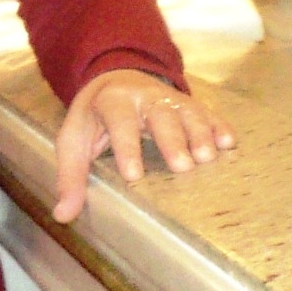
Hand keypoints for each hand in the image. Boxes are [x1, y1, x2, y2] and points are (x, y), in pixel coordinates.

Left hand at [53, 69, 235, 223]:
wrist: (116, 76)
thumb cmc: (95, 117)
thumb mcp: (74, 139)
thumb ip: (70, 175)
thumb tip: (63, 215)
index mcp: (112, 101)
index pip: (119, 121)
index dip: (126, 146)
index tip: (134, 175)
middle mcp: (144, 96)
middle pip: (160, 114)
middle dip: (171, 139)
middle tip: (183, 166)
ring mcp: (169, 98)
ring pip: (187, 111)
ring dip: (199, 132)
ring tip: (207, 158)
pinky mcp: (188, 103)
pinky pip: (207, 111)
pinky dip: (218, 125)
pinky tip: (228, 142)